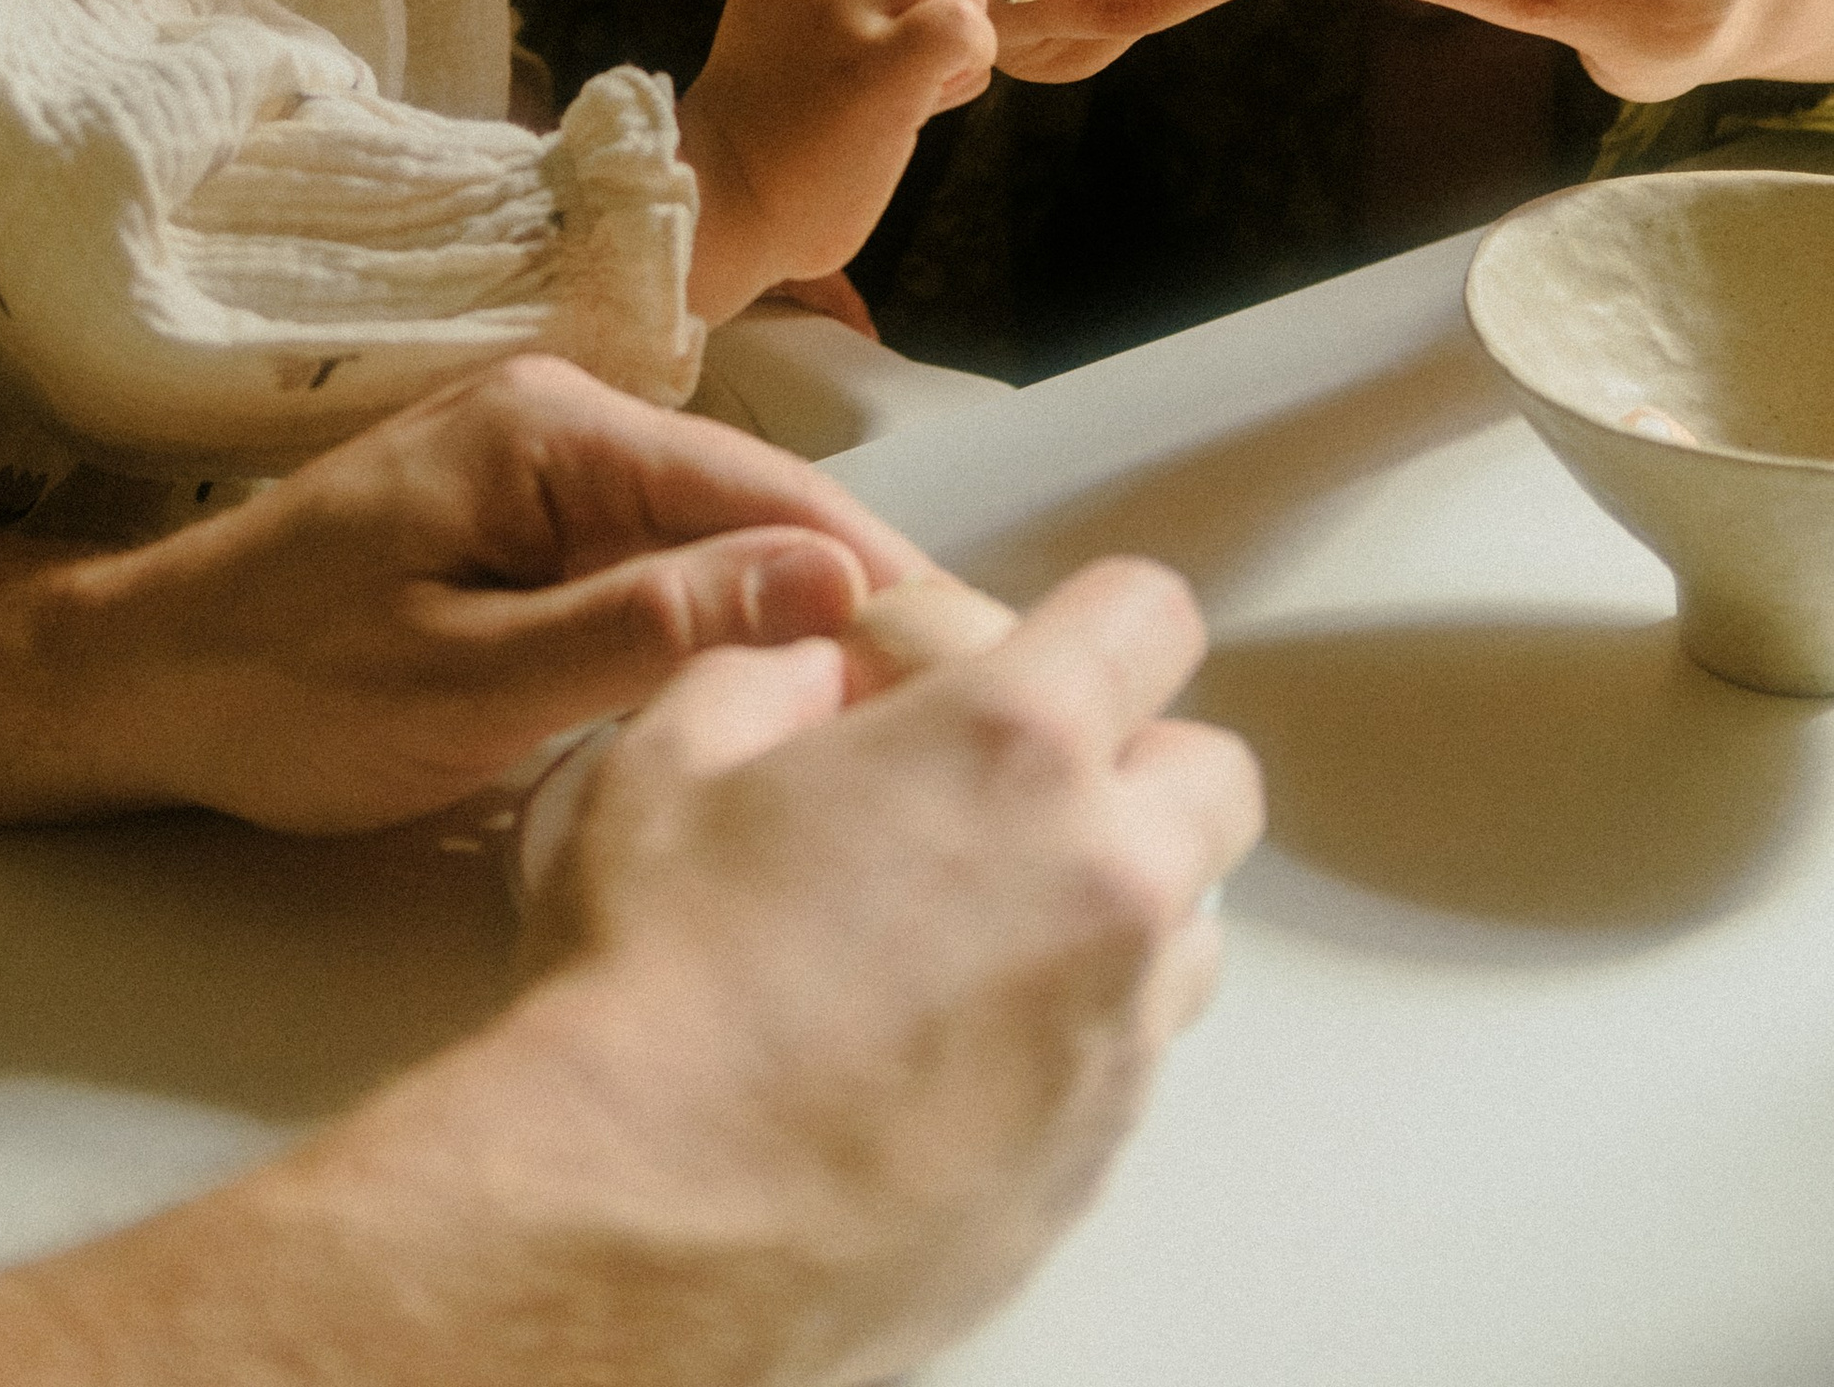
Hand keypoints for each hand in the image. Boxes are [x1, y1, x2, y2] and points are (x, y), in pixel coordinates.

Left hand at [79, 352, 925, 832]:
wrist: (139, 683)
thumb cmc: (284, 690)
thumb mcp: (473, 683)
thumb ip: (650, 629)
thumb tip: (826, 583)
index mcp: (551, 428)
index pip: (760, 487)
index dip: (873, 570)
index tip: (977, 656)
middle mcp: (561, 414)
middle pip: (750, 502)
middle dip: (852, 593)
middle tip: (961, 705)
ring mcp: (543, 461)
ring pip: (713, 533)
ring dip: (796, 612)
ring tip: (898, 710)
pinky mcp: (527, 515)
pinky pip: (657, 557)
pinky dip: (723, 620)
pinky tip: (781, 692)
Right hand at [517, 557, 1262, 1378]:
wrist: (636, 1227)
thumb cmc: (648, 994)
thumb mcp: (667, 756)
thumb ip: (769, 678)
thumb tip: (810, 682)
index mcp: (1012, 746)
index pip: (1147, 619)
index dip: (1088, 622)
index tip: (1034, 649)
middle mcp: (1102, 882)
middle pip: (1210, 776)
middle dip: (1125, 762)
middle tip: (1001, 788)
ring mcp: (1115, 1035)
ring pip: (1189, 925)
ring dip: (1112, 899)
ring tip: (969, 922)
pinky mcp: (1093, 1161)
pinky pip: (1130, 1057)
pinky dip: (1069, 1025)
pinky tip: (944, 1038)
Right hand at [677, 0, 995, 318]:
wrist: (716, 210)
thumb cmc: (759, 158)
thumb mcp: (779, 51)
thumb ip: (838, 20)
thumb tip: (936, 11)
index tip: (895, 43)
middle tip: (938, 51)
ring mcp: (842, 20)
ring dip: (966, 11)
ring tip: (942, 74)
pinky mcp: (879, 71)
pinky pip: (961, 24)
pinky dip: (975, 54)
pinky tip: (945, 96)